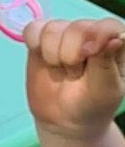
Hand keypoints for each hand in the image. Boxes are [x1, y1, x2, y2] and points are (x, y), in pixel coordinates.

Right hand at [24, 14, 124, 141]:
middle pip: (76, 27)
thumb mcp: (105, 90)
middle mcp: (90, 32)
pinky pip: (33, 29)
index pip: (108, 26)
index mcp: (114, 43)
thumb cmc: (92, 104)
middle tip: (75, 76)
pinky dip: (35, 45)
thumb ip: (106, 63)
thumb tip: (114, 38)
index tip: (88, 54)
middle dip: (71, 56)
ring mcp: (65, 33)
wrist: (64, 120)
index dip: (97, 35)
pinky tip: (44, 61)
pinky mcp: (41, 38)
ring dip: (53, 55)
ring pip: (52, 29)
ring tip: (62, 72)